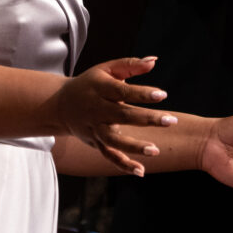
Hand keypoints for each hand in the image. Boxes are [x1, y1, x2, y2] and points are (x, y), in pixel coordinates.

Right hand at [53, 57, 177, 175]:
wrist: (61, 104)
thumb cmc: (91, 83)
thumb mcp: (107, 69)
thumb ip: (131, 65)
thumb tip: (154, 61)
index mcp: (100, 89)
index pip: (123, 91)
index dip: (142, 94)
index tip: (163, 95)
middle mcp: (97, 110)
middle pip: (122, 116)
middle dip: (147, 119)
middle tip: (171, 120)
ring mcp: (95, 128)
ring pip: (113, 140)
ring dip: (134, 147)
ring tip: (155, 150)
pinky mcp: (95, 142)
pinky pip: (109, 155)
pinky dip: (123, 164)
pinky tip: (141, 171)